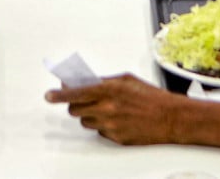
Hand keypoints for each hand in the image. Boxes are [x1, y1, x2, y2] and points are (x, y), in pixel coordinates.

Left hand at [45, 73, 181, 143]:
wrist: (170, 118)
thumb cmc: (150, 96)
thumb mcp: (125, 80)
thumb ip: (104, 81)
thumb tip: (86, 82)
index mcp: (109, 89)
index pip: (75, 92)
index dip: (59, 95)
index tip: (48, 95)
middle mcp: (107, 108)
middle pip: (76, 109)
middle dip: (74, 104)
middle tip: (77, 99)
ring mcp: (110, 126)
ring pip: (86, 121)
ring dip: (89, 114)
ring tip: (103, 108)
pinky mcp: (115, 139)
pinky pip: (99, 132)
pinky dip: (102, 125)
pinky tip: (115, 119)